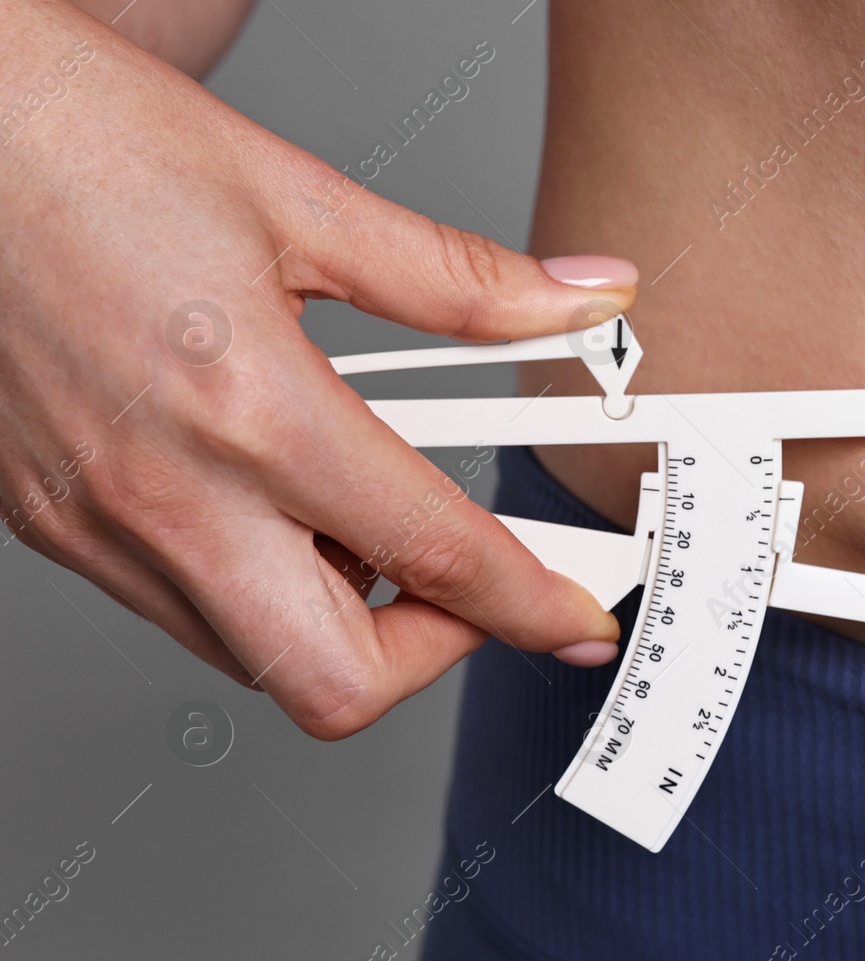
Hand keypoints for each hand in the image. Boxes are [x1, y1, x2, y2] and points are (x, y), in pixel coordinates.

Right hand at [0, 1, 636, 738]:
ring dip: (340, 616)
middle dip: (431, 652)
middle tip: (468, 581)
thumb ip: (461, 282)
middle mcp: (164, 495)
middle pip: (335, 684)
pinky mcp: (51, 526)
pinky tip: (274, 493)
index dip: (531, 605)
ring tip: (362, 505)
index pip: (433, 559)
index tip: (575, 619)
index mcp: (249, 409)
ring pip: (253, 656)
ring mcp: (96, 526)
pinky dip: (257, 583)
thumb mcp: (302, 200)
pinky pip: (182, 608)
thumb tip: (582, 299)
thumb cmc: (82, 142)